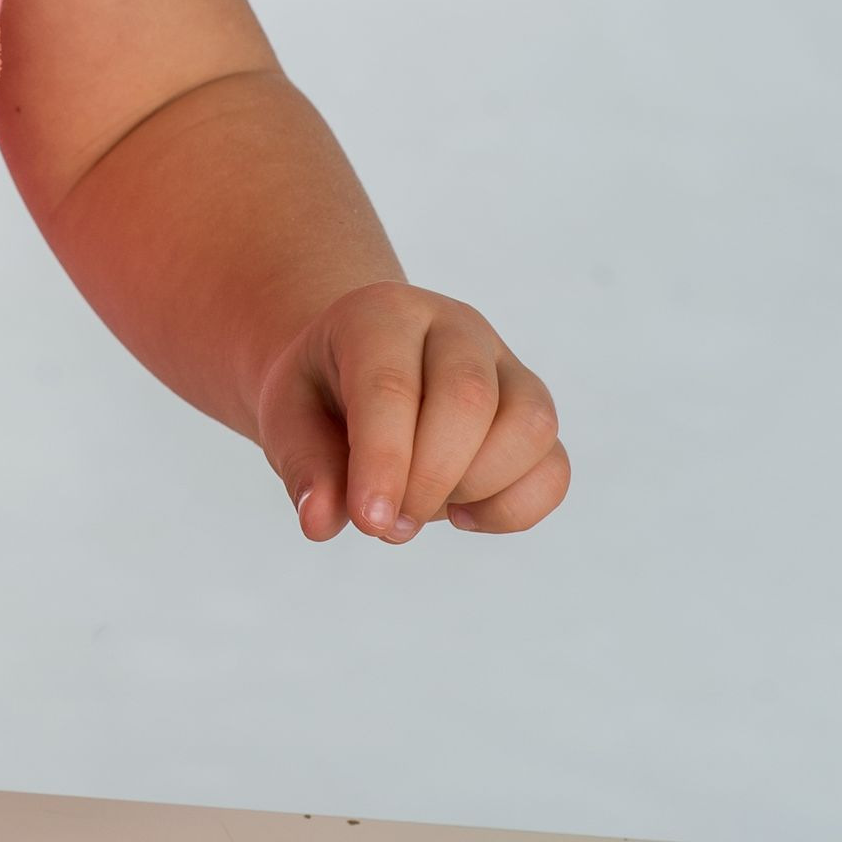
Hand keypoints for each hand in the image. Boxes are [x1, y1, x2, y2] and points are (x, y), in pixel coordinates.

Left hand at [257, 283, 567, 542]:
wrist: (355, 372)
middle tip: (386, 526)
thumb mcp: (287, 420)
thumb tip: (320, 520)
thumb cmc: (320, 396)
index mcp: (383, 315)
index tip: (369, 521)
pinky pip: (553, 468)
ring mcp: (506, 367)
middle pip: (470, 398)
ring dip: (476, 490)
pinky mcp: (534, 414)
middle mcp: (457, 328)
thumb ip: (302, 467)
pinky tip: (461, 512)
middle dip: (430, 480)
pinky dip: (513, 509)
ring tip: (420, 509)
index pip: (392, 384)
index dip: (384, 460)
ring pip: (529, 426)